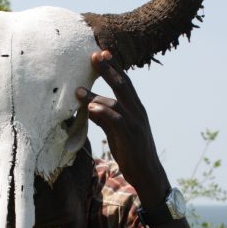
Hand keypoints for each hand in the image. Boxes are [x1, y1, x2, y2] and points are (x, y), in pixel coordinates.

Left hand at [76, 50, 168, 201]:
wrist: (148, 174)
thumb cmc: (131, 151)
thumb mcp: (116, 132)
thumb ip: (105, 119)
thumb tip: (90, 107)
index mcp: (135, 108)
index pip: (125, 83)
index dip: (114, 68)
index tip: (102, 53)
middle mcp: (137, 112)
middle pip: (123, 85)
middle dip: (109, 69)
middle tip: (94, 54)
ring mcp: (135, 123)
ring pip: (116, 102)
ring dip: (96, 95)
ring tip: (78, 90)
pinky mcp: (130, 136)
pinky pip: (116, 121)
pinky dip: (104, 113)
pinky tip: (91, 108)